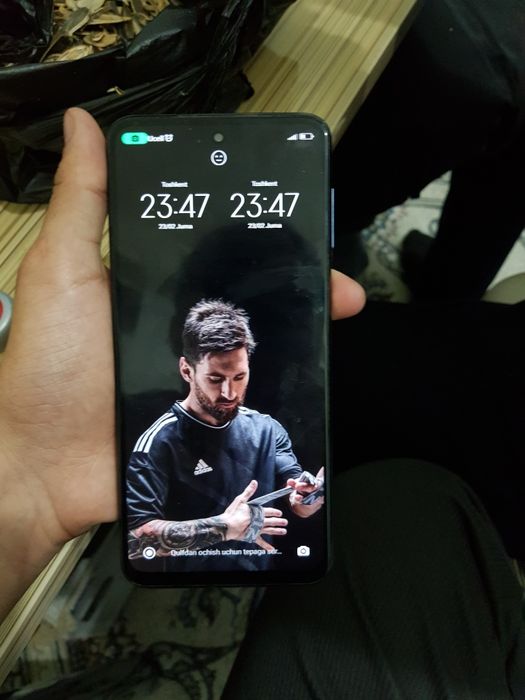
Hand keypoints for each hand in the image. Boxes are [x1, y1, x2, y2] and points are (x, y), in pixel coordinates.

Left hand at [0, 108, 364, 614]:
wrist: (46, 468)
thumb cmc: (49, 366)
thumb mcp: (62, 272)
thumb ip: (82, 203)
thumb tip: (83, 124)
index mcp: (148, 281)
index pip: (211, 246)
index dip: (252, 229)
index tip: (291, 213)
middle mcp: (174, 319)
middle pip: (246, 292)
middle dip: (296, 277)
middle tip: (334, 276)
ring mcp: (192, 366)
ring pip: (258, 337)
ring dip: (303, 323)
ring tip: (340, 309)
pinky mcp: (202, 407)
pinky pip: (251, 388)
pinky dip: (285, 377)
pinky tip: (317, 364)